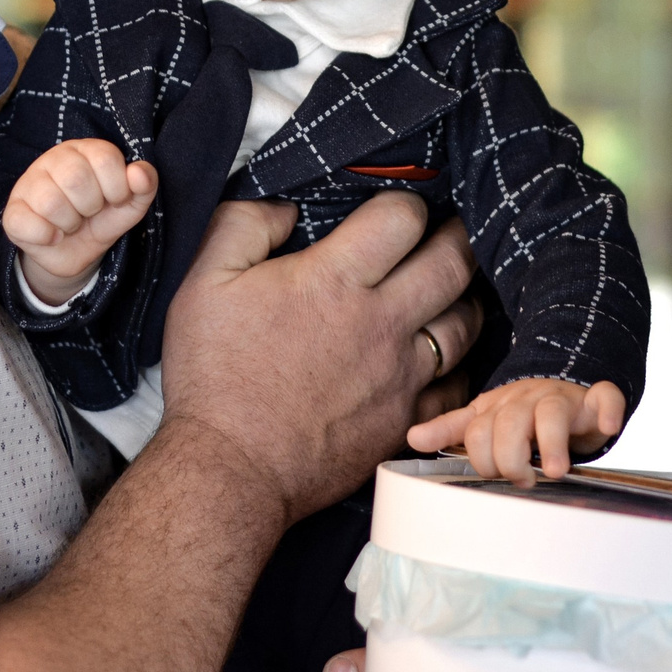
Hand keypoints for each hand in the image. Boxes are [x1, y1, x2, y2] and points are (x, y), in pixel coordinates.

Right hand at [0, 139, 156, 303]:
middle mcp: (54, 159)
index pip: (105, 157)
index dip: (117, 187)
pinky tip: (53, 235)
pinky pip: (27, 223)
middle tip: (89, 212)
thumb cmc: (100, 218)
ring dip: (70, 223)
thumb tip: (139, 173)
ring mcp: (29, 183)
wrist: (73, 252)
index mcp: (85, 150)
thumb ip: (144, 185)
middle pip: (75, 178)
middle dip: (91, 206)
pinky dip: (48, 237)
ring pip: (50, 202)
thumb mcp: (130, 204)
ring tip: (71, 223)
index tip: (115, 199)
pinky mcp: (12, 212)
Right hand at [159, 194, 475, 524]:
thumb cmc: (214, 375)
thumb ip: (244, 225)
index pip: (403, 217)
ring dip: (464, 297)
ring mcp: (400, 375)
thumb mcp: (205, 283)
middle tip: (450, 231)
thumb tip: (288, 206)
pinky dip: (458, 364)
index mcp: (334, 281)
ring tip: (452, 288)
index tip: (395, 210)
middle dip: (458, 236)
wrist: (230, 468)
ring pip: (466, 323)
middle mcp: (381, 323)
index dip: (405, 202)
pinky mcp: (404, 419)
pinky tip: (442, 354)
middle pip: (453, 263)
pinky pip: (458, 384)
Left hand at [406, 378, 625, 482]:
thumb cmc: (524, 412)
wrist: (569, 384)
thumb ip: (452, 429)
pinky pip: (606, 396)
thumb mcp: (486, 418)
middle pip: (511, 424)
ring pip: (552, 413)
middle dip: (512, 457)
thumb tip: (412, 438)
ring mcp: (563, 398)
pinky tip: (609, 424)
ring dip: (552, 443)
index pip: (478, 431)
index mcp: (499, 406)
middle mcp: (528, 400)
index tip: (499, 476)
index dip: (484, 458)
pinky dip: (609, 409)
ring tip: (554, 470)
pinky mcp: (597, 399)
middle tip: (525, 478)